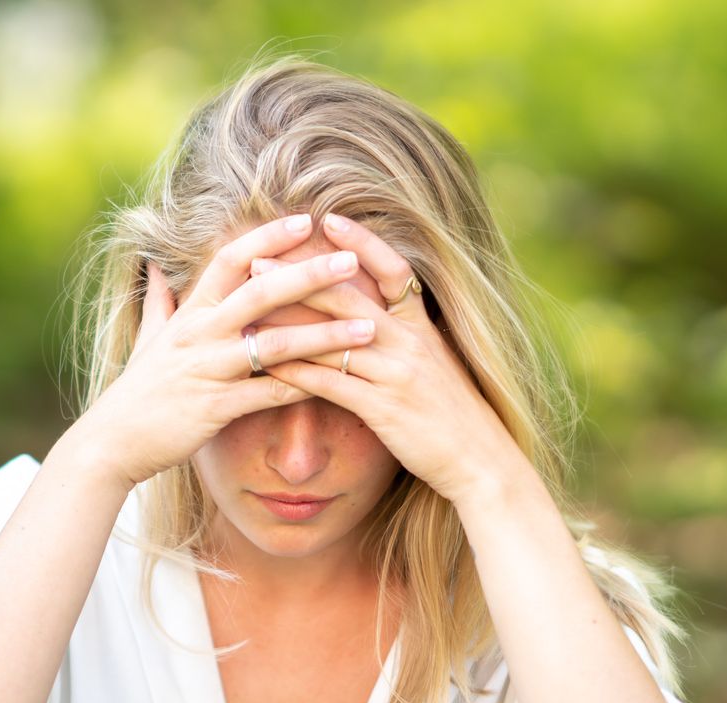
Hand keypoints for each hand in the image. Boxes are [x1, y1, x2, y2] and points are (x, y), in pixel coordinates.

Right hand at [81, 215, 381, 487]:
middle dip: (308, 274)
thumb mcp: (146, 338)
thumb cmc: (136, 390)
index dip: (266, 237)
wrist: (112, 442)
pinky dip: (304, 386)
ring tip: (367, 327)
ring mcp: (207, 370)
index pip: (229, 260)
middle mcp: (199, 334)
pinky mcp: (215, 408)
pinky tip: (340, 383)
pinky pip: (268, 393)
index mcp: (188, 313)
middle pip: (259, 292)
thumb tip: (156, 266)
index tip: (305, 220)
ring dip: (323, 334)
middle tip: (351, 260)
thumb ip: (159, 301)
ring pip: (273, 343)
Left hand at [257, 213, 527, 504]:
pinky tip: (267, 365)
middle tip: (258, 260)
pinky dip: (296, 373)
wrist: (480, 459)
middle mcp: (410, 343)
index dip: (363, 243)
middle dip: (299, 278)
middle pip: (349, 299)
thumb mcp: (435, 362)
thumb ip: (404, 335)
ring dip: (285, 324)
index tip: (329, 219)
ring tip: (246, 312)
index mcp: (423, 326)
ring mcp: (396, 375)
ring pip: (332, 340)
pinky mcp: (383, 409)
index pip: (394, 270)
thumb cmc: (453, 412)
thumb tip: (371, 315)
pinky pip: (331, 384)